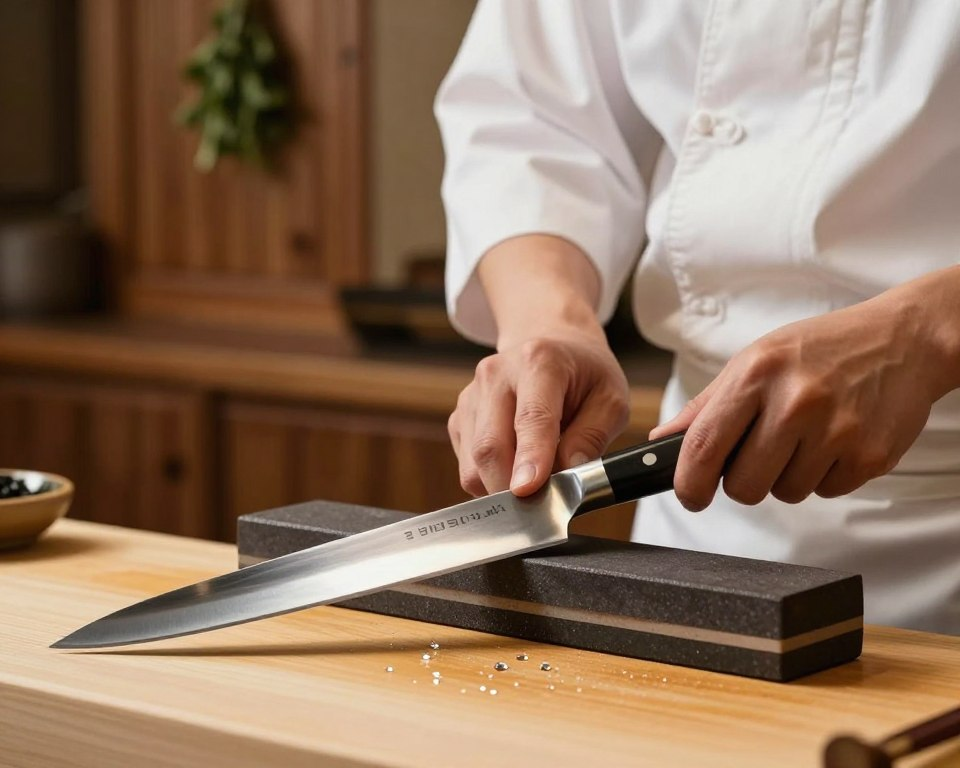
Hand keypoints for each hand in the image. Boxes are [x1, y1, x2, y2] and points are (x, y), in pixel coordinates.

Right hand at [449, 326, 629, 496]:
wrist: (550, 345)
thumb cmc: (583, 375)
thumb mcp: (611, 399)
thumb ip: (593, 436)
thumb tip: (569, 472)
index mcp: (539, 361)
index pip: (531, 418)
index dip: (530, 458)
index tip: (529, 489)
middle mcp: (496, 374)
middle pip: (490, 445)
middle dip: (511, 487)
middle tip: (541, 508)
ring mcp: (471, 396)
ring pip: (473, 462)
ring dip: (501, 486)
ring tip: (534, 480)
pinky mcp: (459, 417)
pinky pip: (467, 465)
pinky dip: (490, 480)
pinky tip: (515, 467)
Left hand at [650, 281, 958, 510]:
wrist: (903, 340)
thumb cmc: (820, 350)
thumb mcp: (755, 360)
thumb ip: (707, 406)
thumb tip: (663, 440)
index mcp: (757, 375)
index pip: (704, 447)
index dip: (688, 484)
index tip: (690, 495)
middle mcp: (795, 402)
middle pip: (743, 486)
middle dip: (744, 480)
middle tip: (760, 452)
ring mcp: (836, 431)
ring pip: (785, 494)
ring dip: (787, 476)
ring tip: (805, 435)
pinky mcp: (870, 456)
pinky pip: (825, 492)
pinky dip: (823, 475)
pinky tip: (833, 440)